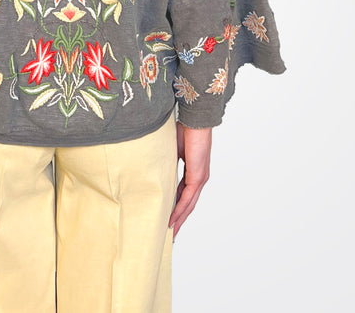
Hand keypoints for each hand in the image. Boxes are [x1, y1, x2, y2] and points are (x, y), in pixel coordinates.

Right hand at [168, 121, 211, 239]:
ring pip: (189, 205)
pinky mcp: (198, 176)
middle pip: (188, 205)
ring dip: (179, 219)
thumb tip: (153, 167)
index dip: (176, 207)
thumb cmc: (184, 129)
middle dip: (179, 220)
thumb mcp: (171, 150)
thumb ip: (166, 162)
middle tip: (171, 235)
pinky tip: (173, 220)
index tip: (168, 218)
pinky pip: (188, 198)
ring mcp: (200, 178)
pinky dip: (180, 210)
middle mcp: (199, 178)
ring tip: (171, 233)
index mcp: (194, 171)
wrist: (195, 119)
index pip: (184, 195)